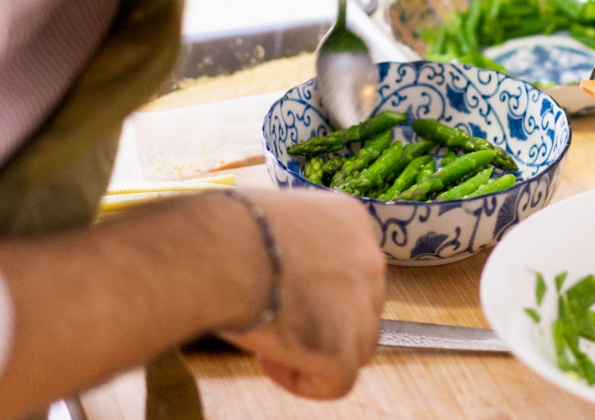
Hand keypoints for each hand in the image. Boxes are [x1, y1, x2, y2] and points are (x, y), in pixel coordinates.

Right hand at [221, 188, 385, 399]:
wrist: (226, 251)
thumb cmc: (233, 227)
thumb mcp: (280, 213)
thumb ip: (297, 237)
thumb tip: (281, 258)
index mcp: (353, 220)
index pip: (355, 265)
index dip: (324, 286)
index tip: (288, 290)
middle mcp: (369, 259)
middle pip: (362, 304)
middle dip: (328, 318)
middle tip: (282, 317)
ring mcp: (361, 305)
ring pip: (357, 346)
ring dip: (320, 351)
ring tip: (272, 341)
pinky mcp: (342, 349)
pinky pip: (337, 382)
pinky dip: (303, 380)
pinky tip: (267, 360)